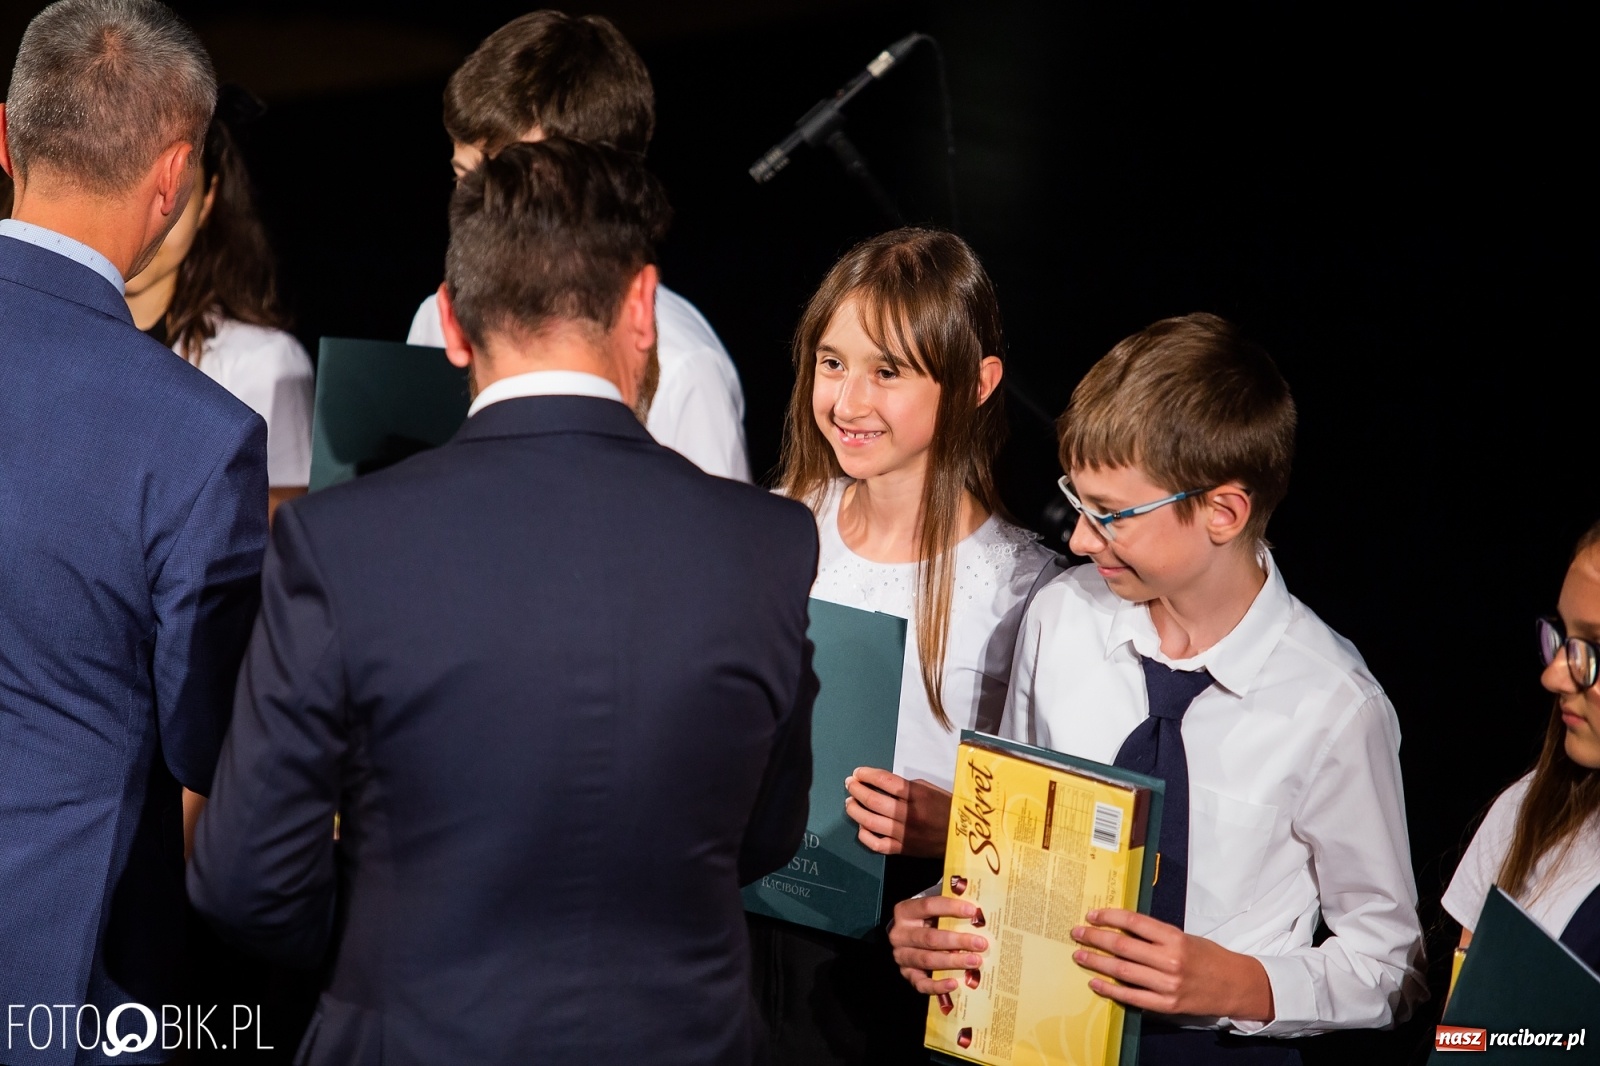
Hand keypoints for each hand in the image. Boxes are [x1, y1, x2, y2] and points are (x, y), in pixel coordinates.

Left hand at [844, 766, 951, 857]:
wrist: (962, 838)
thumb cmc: (947, 808)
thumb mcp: (931, 790)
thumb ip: (906, 787)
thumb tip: (880, 784)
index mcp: (918, 795)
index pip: (886, 782)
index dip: (868, 775)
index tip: (858, 772)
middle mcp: (909, 815)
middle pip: (874, 801)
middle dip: (857, 789)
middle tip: (849, 784)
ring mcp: (904, 834)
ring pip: (870, 822)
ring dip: (855, 810)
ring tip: (850, 802)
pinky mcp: (902, 850)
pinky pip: (877, 844)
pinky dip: (864, 835)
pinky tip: (861, 826)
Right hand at [889, 894, 988, 993]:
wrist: (909, 937)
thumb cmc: (928, 920)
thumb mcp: (934, 909)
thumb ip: (951, 907)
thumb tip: (978, 911)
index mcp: (905, 911)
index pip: (928, 906)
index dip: (951, 908)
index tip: (972, 911)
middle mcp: (900, 934)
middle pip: (930, 938)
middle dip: (958, 941)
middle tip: (981, 943)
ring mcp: (902, 956)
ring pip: (928, 960)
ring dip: (953, 961)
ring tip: (975, 961)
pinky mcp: (907, 975)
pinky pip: (921, 983)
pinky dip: (938, 985)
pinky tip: (954, 983)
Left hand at [1071, 908, 1274, 1020]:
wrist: (1235, 984)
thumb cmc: (1207, 956)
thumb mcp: (1183, 937)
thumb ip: (1154, 935)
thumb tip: (1119, 928)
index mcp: (1174, 938)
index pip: (1133, 923)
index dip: (1109, 917)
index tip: (1092, 915)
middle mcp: (1170, 960)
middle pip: (1123, 947)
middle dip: (1095, 939)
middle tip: (1077, 934)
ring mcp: (1168, 984)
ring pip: (1123, 971)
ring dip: (1097, 963)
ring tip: (1080, 956)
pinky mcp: (1167, 1004)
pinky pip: (1132, 997)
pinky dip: (1111, 989)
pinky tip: (1095, 983)